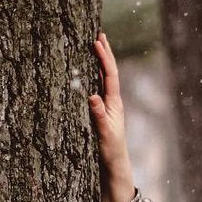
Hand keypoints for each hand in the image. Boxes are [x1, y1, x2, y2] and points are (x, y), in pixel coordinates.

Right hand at [89, 31, 134, 201]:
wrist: (113, 167)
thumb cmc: (110, 152)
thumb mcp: (104, 134)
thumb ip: (99, 116)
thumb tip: (92, 96)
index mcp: (115, 104)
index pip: (110, 75)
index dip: (104, 58)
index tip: (97, 41)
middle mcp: (112, 102)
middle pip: (109, 73)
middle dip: (104, 54)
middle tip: (98, 34)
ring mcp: (106, 107)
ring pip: (102, 80)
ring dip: (98, 63)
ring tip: (93, 46)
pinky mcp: (99, 113)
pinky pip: (96, 89)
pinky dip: (92, 77)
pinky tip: (86, 72)